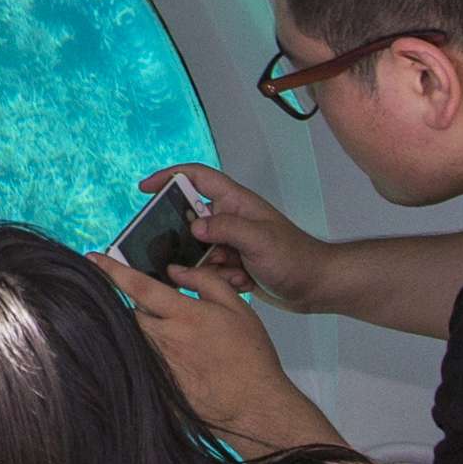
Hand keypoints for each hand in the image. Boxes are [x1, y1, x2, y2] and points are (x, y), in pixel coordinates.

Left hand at [99, 247, 347, 457]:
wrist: (254, 407)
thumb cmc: (250, 357)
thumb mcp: (237, 308)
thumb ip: (204, 282)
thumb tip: (175, 270)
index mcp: (183, 315)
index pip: (139, 286)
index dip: (113, 270)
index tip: (92, 259)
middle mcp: (164, 340)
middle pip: (132, 313)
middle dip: (140, 307)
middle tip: (165, 313)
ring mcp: (158, 365)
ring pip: (138, 338)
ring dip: (148, 333)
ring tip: (179, 343)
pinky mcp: (157, 387)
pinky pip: (143, 363)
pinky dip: (151, 357)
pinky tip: (178, 364)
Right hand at [143, 165, 331, 308]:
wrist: (317, 286)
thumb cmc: (296, 258)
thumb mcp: (259, 240)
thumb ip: (226, 228)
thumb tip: (194, 227)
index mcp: (236, 203)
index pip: (198, 179)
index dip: (170, 177)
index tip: (145, 189)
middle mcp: (231, 219)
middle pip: (190, 220)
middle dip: (186, 240)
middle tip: (182, 254)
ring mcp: (232, 242)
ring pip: (198, 251)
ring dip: (207, 266)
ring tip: (232, 273)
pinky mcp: (234, 264)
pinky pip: (210, 270)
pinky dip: (220, 278)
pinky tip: (242, 282)